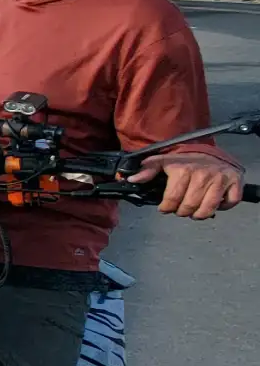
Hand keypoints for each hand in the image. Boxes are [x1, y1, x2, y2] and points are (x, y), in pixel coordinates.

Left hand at [127, 152, 244, 218]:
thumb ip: (147, 170)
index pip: (171, 199)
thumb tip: (130, 179)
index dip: (166, 208)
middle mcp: (202, 174)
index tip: (165, 207)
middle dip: (181, 211)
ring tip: (194, 210)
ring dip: (199, 214)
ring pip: (207, 209)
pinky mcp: (234, 181)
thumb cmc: (185, 160)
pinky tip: (214, 203)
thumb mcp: (163, 161)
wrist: (211, 152)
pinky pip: (230, 202)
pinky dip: (223, 207)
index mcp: (183, 169)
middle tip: (180, 208)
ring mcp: (220, 179)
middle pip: (188, 207)